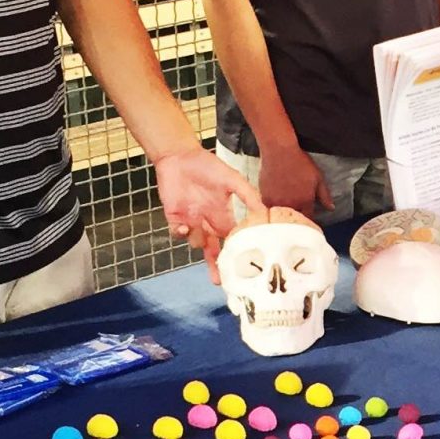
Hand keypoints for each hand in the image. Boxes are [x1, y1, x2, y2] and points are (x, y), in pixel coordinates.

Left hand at [153, 144, 263, 278]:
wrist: (180, 156)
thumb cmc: (207, 166)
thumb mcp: (232, 180)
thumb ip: (248, 195)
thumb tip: (265, 211)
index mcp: (223, 216)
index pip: (232, 240)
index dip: (237, 253)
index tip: (243, 267)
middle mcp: (208, 223)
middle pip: (213, 252)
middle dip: (216, 267)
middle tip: (220, 281)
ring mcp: (191, 221)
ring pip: (196, 242)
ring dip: (199, 240)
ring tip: (200, 229)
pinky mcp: (174, 217)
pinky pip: (177, 234)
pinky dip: (180, 233)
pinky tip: (184, 226)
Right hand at [255, 138, 333, 220]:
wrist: (279, 153)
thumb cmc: (300, 163)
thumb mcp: (318, 178)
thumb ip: (324, 195)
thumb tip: (331, 208)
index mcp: (305, 202)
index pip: (309, 217)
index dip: (309, 216)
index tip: (307, 212)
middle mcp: (292, 205)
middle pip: (295, 217)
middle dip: (297, 213)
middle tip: (296, 204)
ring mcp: (277, 203)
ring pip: (282, 213)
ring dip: (284, 210)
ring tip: (285, 199)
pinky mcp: (265, 199)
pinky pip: (270, 208)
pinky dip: (273, 204)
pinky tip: (275, 195)